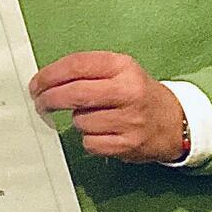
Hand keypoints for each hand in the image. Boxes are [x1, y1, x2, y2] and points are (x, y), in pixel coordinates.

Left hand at [30, 52, 185, 162]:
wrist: (176, 122)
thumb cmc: (137, 93)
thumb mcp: (119, 70)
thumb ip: (85, 70)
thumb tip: (45, 81)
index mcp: (123, 66)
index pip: (76, 65)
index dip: (49, 75)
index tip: (36, 84)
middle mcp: (128, 91)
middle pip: (74, 93)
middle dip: (49, 99)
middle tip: (41, 102)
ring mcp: (130, 120)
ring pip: (79, 121)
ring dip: (77, 120)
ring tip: (94, 116)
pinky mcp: (129, 145)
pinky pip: (89, 143)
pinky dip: (89, 139)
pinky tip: (102, 132)